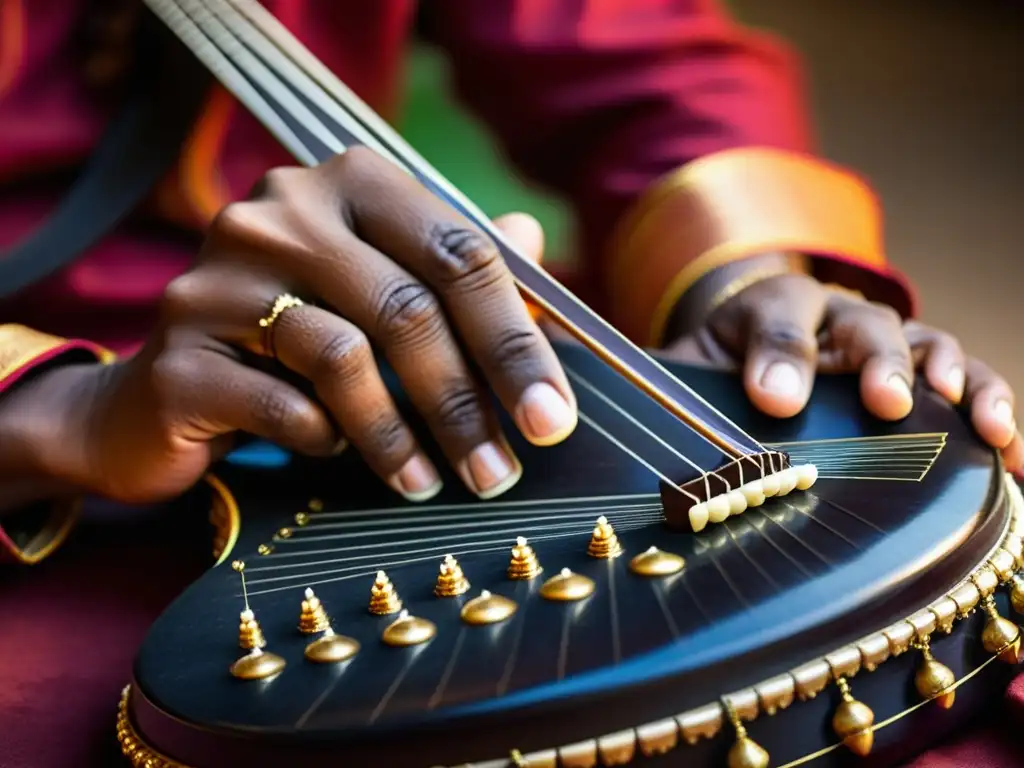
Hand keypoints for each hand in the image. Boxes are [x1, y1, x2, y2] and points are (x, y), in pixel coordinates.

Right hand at [59, 149, 577, 503]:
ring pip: (345, 355)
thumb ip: (455, 266)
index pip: (459, 251)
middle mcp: (280, 212)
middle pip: (407, 307)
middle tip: (501, 473)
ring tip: (427, 483)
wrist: (163, 396)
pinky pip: (281, 404)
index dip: (516, 342)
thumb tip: (532, 240)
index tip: (552, 419)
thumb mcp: (383, 293)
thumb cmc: (298, 342)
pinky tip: (333, 451)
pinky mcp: (178, 352)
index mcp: (349, 183)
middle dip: (466, 402)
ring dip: (400, 436)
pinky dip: (325, 438)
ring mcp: (218, 277)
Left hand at [662, 273, 1022, 473]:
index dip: (782, 353)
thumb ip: (678, 384)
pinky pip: (966, 386)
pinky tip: (1012, 457)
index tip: (776, 398)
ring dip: (962, 384)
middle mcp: (837, 318)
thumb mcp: (685, 371)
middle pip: (868, 327)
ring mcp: (883, 346)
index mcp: (773, 309)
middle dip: (881, 362)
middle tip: (885, 401)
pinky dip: (994, 412)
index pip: (780, 317)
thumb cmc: (717, 372)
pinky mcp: (917, 377)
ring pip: (930, 349)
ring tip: (981, 424)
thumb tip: (698, 411)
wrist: (744, 356)